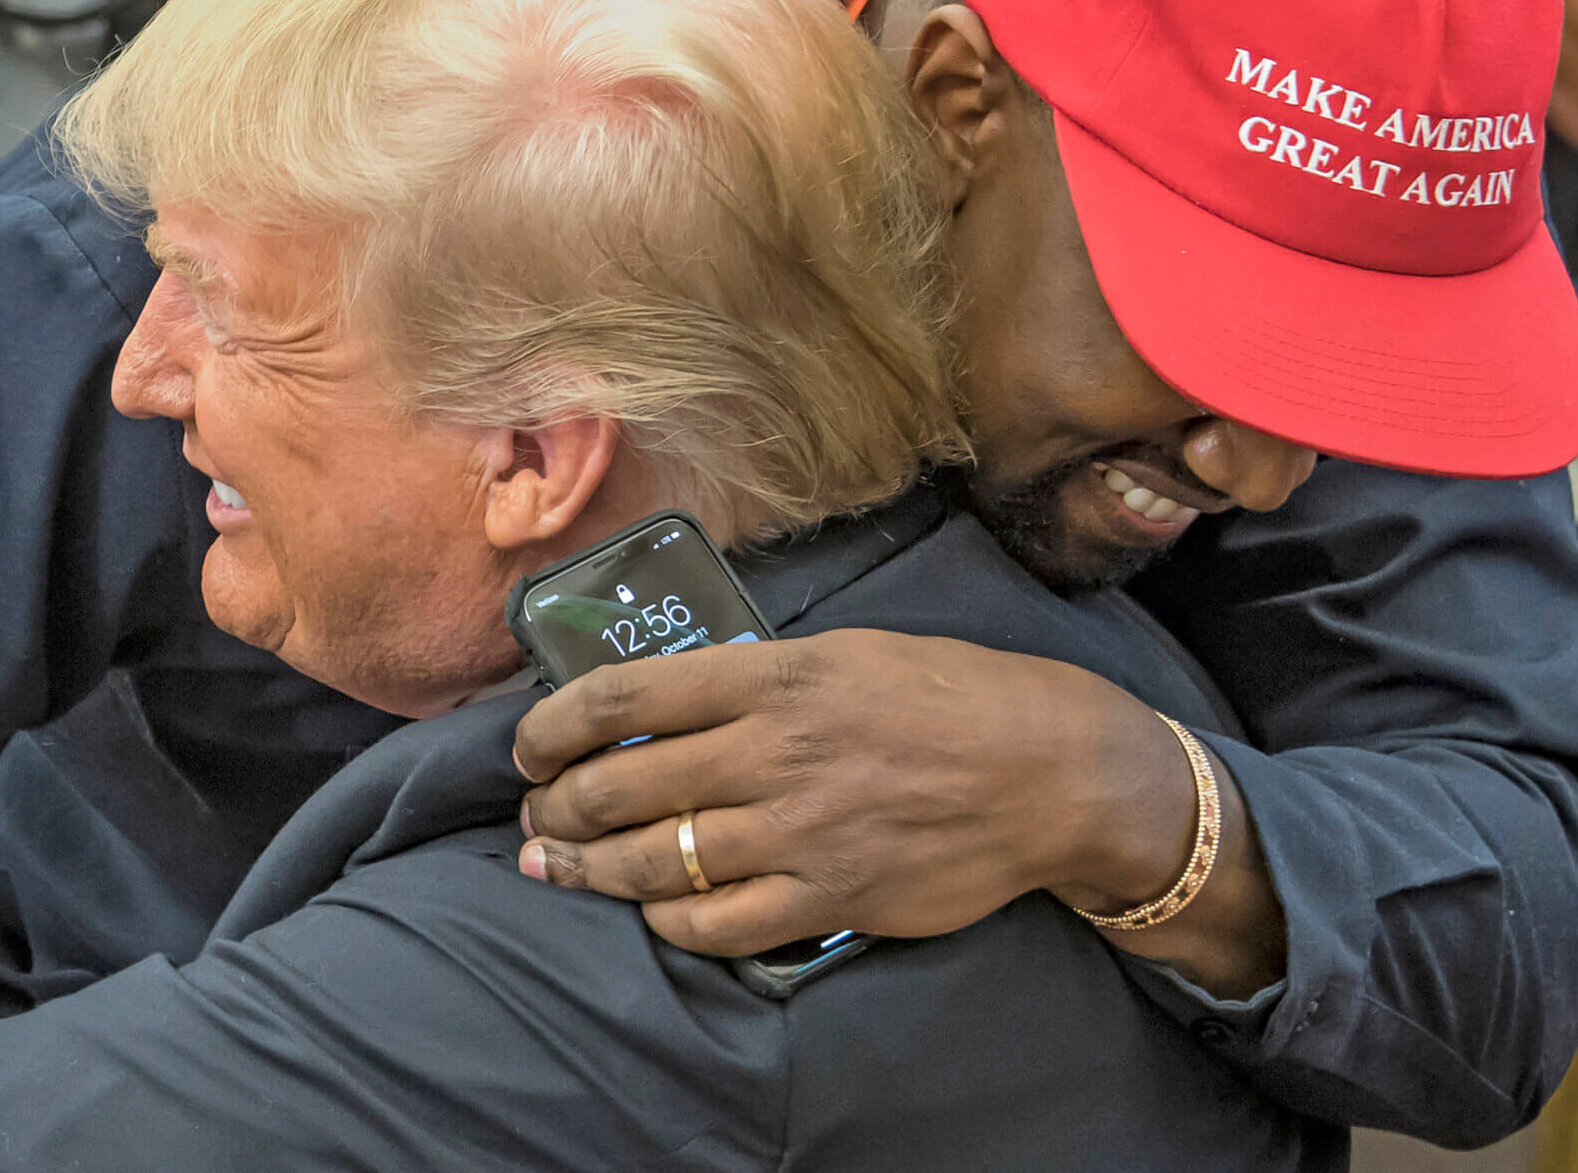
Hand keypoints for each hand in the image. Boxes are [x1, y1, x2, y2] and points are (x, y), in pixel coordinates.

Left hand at [510, 629, 1196, 956]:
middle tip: (537, 817)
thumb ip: (750, 679)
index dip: (550, 728)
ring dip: (589, 869)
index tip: (529, 749)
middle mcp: (771, 751)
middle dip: (556, 808)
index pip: (619, 697)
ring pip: (653, 861)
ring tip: (559, 867)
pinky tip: (653, 910)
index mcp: (769, 676)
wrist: (1048, 770)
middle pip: (617, 786)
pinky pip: (717, 923)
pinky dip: (668, 921)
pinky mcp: (829, 896)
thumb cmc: (948, 696)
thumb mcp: (842, 653)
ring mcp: (798, 830)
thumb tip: (662, 703)